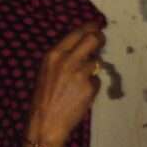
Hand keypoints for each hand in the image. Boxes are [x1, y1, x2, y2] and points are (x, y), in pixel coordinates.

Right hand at [26, 23, 104, 146]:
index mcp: (54, 54)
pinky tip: (81, 95)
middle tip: (102, 40)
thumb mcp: (47, 71)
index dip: (90, 27)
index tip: (97, 26)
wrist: (46, 121)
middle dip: (100, 38)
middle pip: (94, 39)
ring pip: (97, 62)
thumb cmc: (44, 97)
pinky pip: (97, 80)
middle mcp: (68, 59)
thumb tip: (82, 47)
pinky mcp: (90, 86)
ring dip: (93, 69)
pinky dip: (92, 86)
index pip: (77, 33)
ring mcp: (80, 72)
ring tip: (80, 82)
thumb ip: (63, 58)